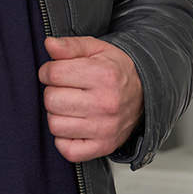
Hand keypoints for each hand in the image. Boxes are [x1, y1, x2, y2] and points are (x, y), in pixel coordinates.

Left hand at [38, 34, 143, 162]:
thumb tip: (49, 44)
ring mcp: (105, 128)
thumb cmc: (116, 71)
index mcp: (104, 75)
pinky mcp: (104, 147)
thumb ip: (70, 46)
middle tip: (66, 90)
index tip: (56, 73)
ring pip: (55, 125)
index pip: (53, 74)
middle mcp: (106, 103)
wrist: (145, 94)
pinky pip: (67, 150)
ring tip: (71, 107)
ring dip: (57, 115)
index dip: (48, 72)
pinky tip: (74, 126)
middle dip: (53, 92)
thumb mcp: (96, 49)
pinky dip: (64, 139)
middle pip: (51, 100)